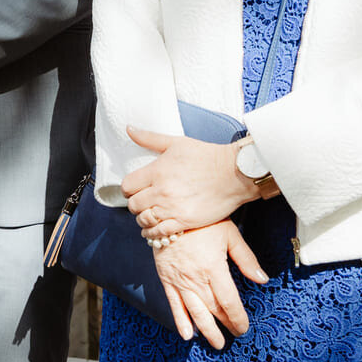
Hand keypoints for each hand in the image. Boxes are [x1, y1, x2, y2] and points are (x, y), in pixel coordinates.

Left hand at [123, 127, 258, 238]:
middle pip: (133, 205)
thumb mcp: (176, 142)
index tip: (133, 189)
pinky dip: (152, 232)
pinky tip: (153, 229)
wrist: (233, 174)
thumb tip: (129, 129)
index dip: (128, 189)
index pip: (127, 186)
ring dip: (143, 218)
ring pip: (144, 220)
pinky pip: (159, 232)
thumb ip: (149, 138)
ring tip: (148, 214)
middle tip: (142, 202)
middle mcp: (161, 191)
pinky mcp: (185, 222)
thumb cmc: (206, 156)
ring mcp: (173, 209)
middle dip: (135, 203)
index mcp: (156, 171)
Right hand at [153, 220, 267, 346]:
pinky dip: (181, 321)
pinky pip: (174, 304)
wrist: (168, 211)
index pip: (229, 302)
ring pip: (195, 312)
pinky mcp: (166, 279)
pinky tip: (187, 334)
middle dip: (225, 326)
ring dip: (207, 331)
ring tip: (216, 343)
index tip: (244, 327)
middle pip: (213, 310)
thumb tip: (262, 280)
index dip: (238, 318)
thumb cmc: (202, 221)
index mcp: (213, 268)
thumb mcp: (229, 234)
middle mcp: (196, 278)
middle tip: (233, 336)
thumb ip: (246, 259)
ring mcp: (179, 280)